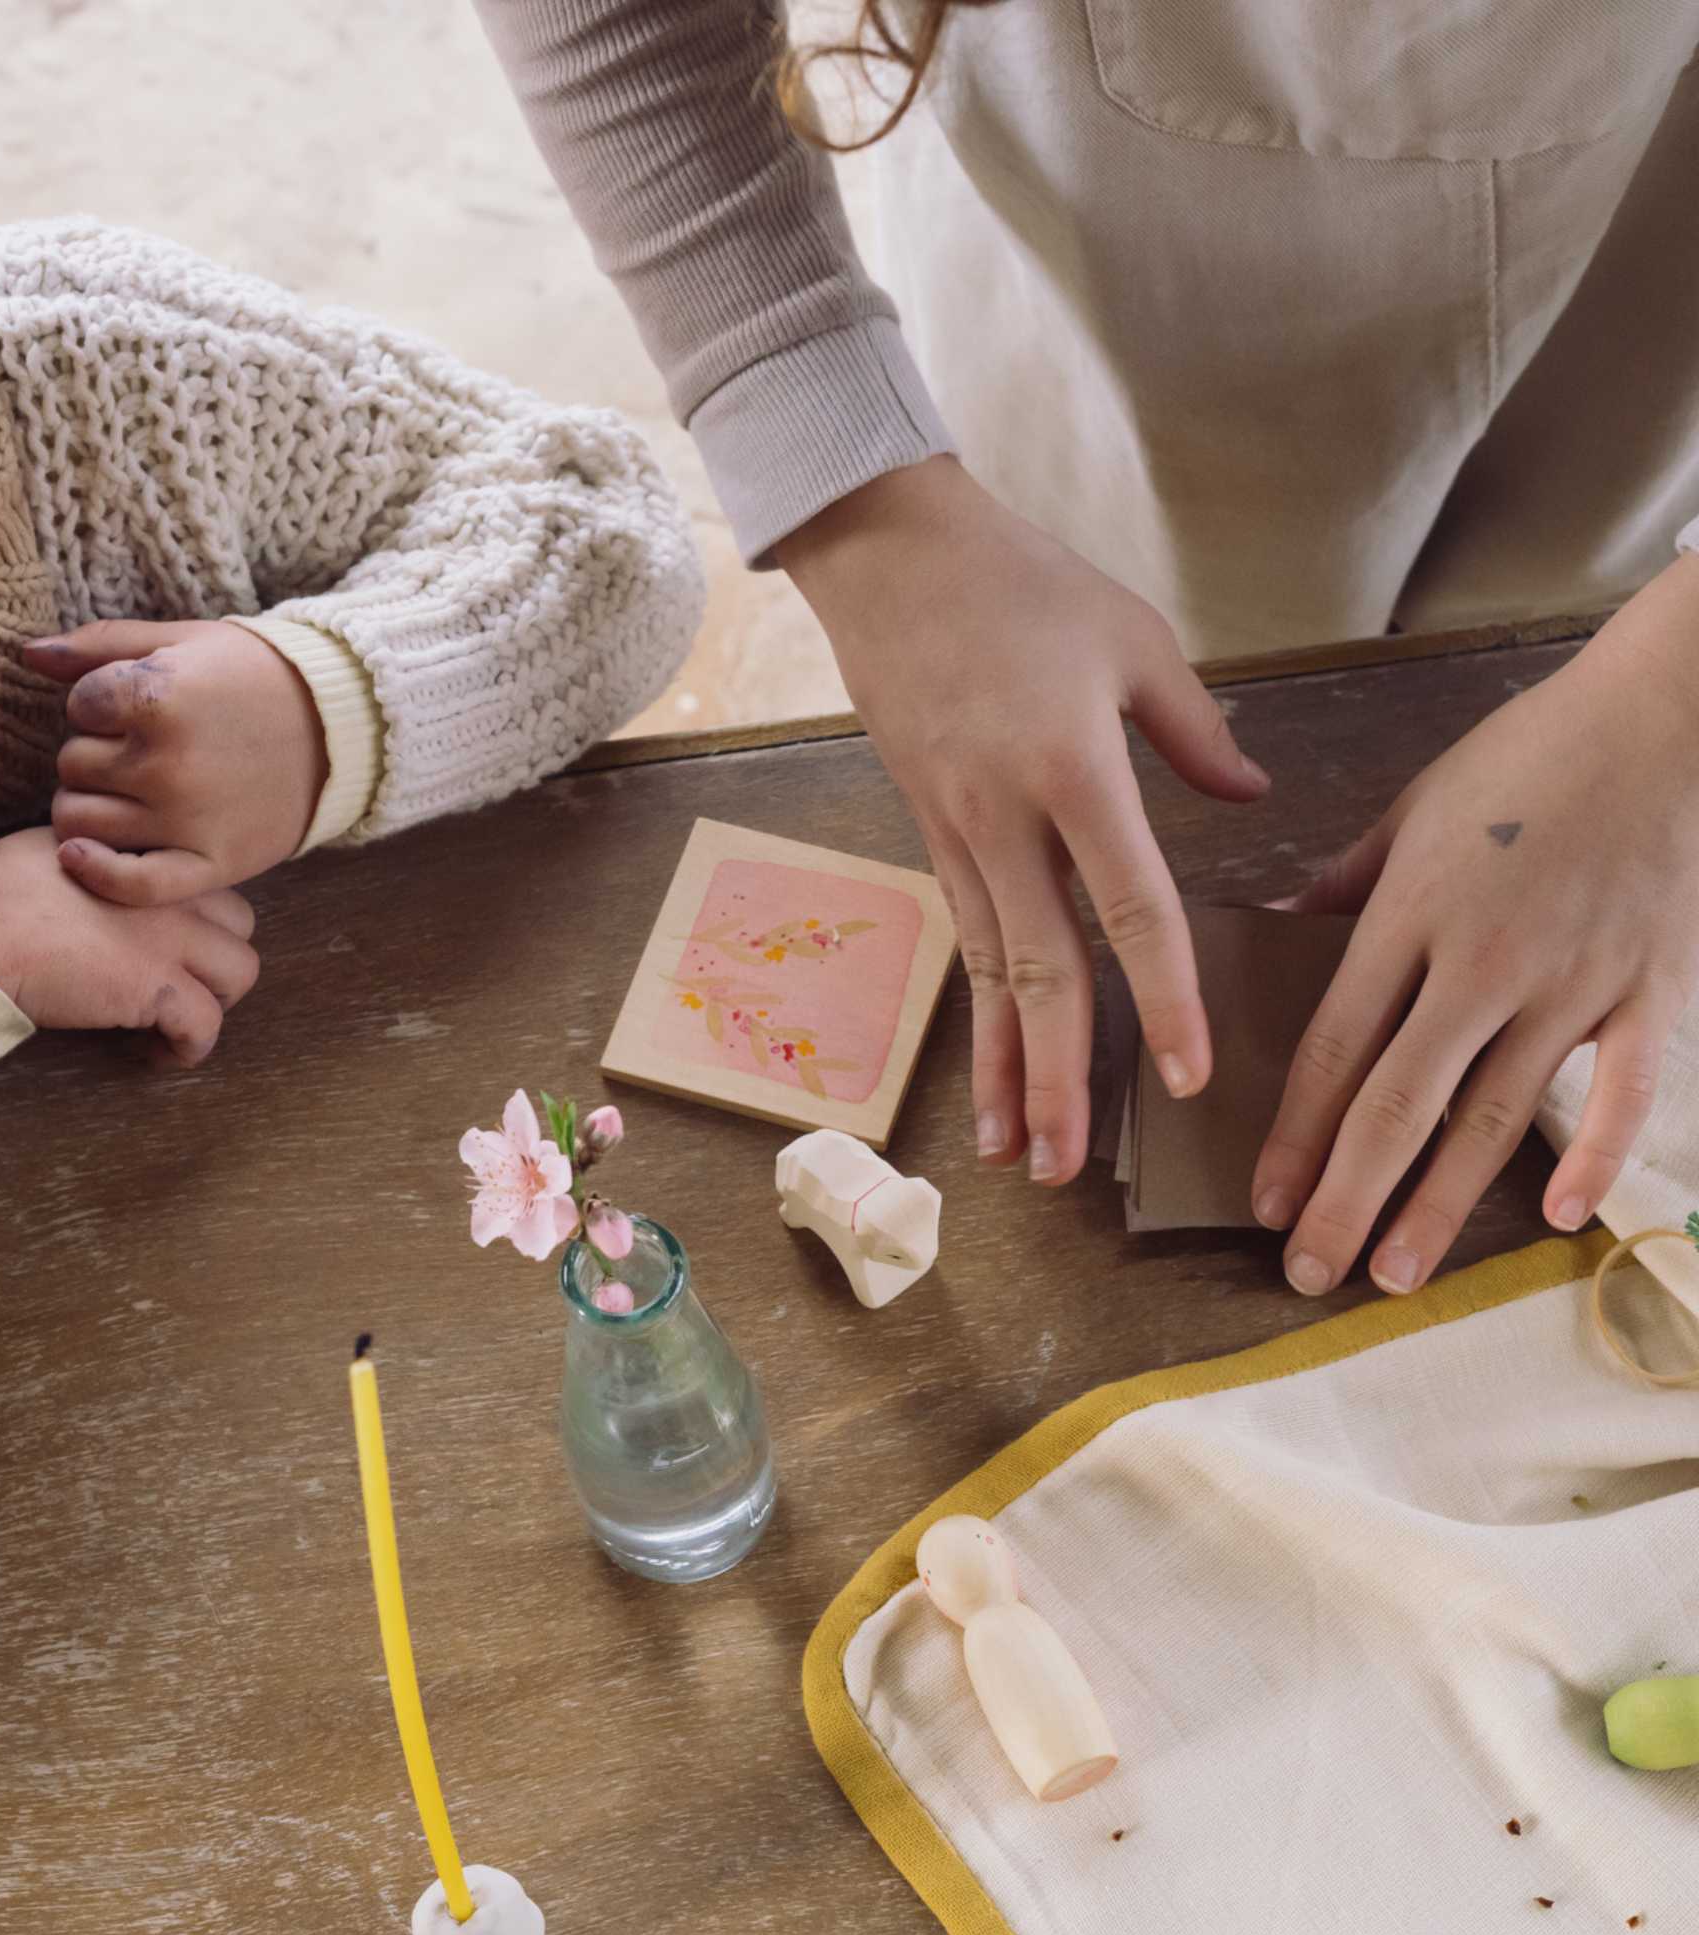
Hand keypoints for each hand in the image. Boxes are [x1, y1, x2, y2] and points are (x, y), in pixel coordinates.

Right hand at [0, 828, 259, 1066]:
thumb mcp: (57, 846)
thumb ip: (102, 858)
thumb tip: (106, 872)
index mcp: (147, 855)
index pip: (206, 883)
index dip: (195, 919)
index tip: (166, 948)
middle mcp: (170, 891)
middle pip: (240, 923)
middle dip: (216, 957)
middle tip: (177, 985)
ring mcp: (171, 939)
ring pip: (241, 972)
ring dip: (213, 1001)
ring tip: (171, 1022)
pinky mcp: (158, 988)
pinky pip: (207, 1025)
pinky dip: (189, 1047)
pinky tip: (153, 1053)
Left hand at [21, 619, 327, 904]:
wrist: (340, 729)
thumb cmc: (255, 677)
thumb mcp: (183, 641)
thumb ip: (101, 644)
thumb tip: (28, 654)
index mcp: (159, 697)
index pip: (77, 709)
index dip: (98, 705)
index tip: (131, 707)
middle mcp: (168, 763)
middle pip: (74, 766)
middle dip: (95, 754)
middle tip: (138, 750)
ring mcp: (186, 819)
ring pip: (80, 822)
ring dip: (88, 807)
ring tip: (125, 793)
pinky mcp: (209, 863)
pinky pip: (128, 884)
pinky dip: (95, 871)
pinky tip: (81, 854)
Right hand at [775, 456, 1269, 1179]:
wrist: (888, 557)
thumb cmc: (1019, 584)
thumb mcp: (1132, 639)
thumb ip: (1195, 730)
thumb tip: (1253, 792)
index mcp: (1072, 768)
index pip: (1130, 907)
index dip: (1161, 997)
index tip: (1184, 1075)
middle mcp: (1005, 818)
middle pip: (1038, 970)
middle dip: (1055, 1077)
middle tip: (1070, 1169)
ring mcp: (956, 833)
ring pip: (988, 973)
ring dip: (1004, 1069)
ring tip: (1018, 1155)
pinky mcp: (930, 833)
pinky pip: (964, 940)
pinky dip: (977, 1012)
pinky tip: (988, 1066)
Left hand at [1254, 553, 1698, 1296]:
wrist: (1664, 715)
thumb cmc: (1526, 755)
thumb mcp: (1411, 809)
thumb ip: (1343, 884)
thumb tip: (1277, 926)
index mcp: (1411, 916)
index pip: (1335, 1049)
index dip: (1296, 1134)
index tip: (1265, 1200)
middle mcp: (1484, 963)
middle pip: (1399, 1105)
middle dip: (1347, 1199)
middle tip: (1308, 1273)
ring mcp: (1572, 983)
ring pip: (1494, 1119)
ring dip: (1439, 1205)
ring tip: (1396, 1274)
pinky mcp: (1651, 991)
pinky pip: (1624, 1090)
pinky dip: (1596, 1156)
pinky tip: (1556, 1216)